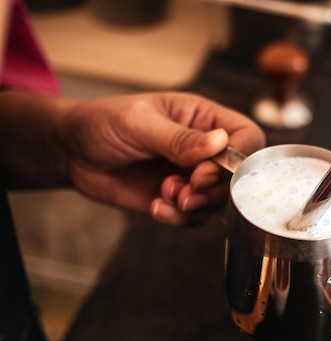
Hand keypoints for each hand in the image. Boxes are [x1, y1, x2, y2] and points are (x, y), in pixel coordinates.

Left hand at [62, 92, 264, 225]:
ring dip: (195, 205)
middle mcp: (204, 149)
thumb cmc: (104, 123)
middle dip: (214, 188)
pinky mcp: (177, 200)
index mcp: (203, 119)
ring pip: (217, 200)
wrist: (71, 152)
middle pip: (237, 175)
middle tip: (187, 191)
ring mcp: (192, 176)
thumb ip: (179, 138)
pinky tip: (156, 207)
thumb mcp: (140, 123)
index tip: (204, 171)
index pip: (245, 136)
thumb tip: (220, 143)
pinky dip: (179, 218)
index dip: (236, 158)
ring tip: (166, 196)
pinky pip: (194, 217)